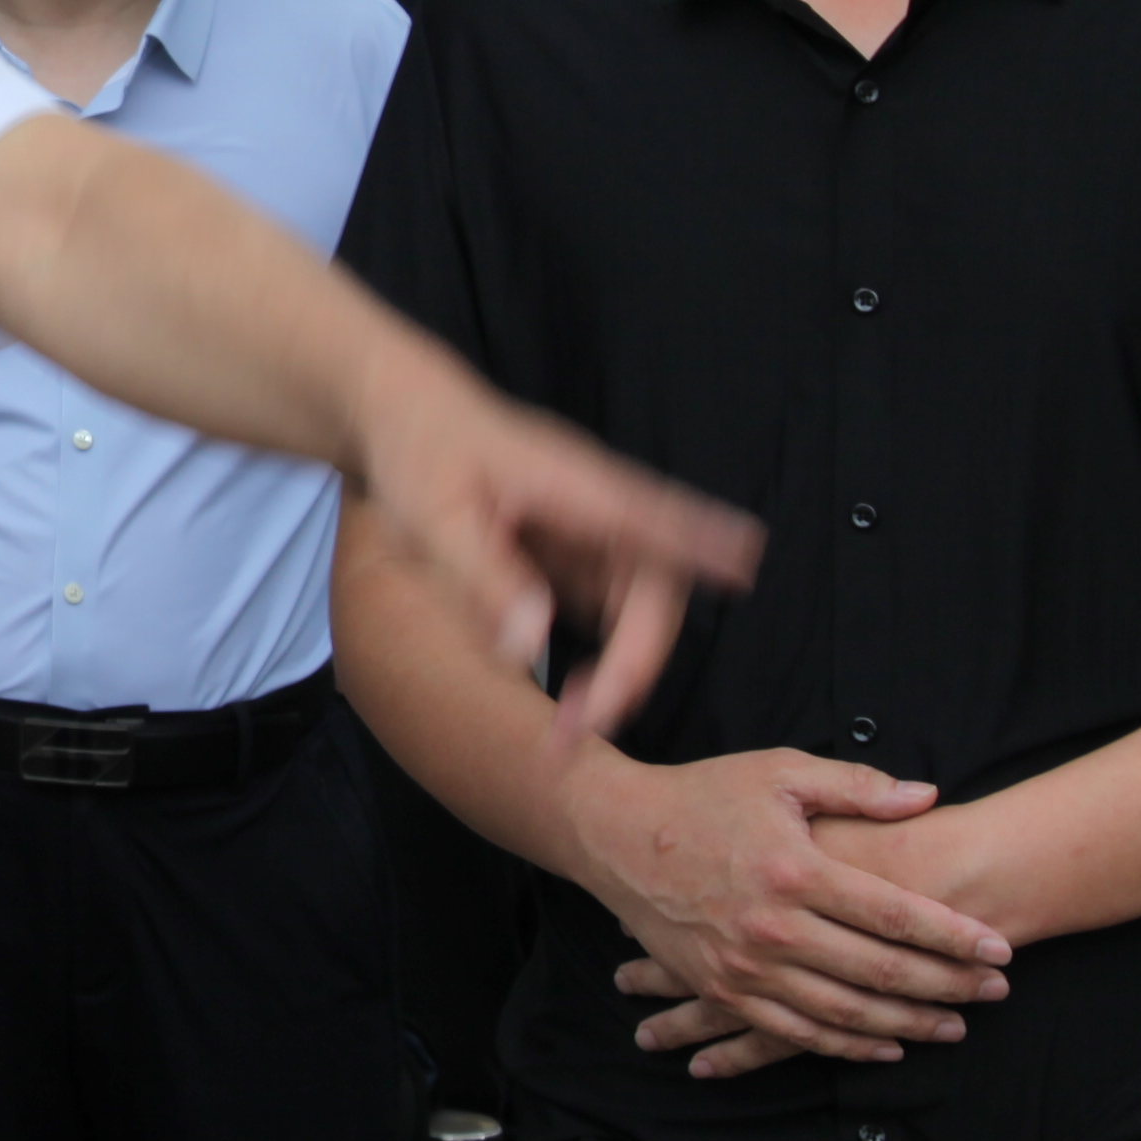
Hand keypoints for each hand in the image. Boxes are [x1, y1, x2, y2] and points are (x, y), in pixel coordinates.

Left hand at [357, 353, 760, 735]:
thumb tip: (528, 646)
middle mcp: (594, 509)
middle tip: (595, 718)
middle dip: (637, 658)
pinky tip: (575, 699)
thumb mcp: (434, 519)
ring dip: (620, 665)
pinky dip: (595, 655)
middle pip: (651, 588)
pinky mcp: (566, 555)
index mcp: (573, 487)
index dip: (702, 543)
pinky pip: (597, 609)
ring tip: (578, 725)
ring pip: (630, 607)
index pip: (653, 517)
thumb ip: (485, 581)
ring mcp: (584, 533)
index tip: (743, 566)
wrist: (397, 415)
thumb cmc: (419, 450)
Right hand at [557, 749, 1011, 1069]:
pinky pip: (794, 1032)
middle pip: (880, 971)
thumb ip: (856, 786)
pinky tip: (885, 1046)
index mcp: (796, 869)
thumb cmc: (701, 797)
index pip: (895, 914)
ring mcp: (746, 966)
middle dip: (948, 985)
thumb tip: (925, 796)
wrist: (616, 834)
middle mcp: (774, 926)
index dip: (954, 935)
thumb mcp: (779, 772)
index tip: (998, 948)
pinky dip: (845, 1045)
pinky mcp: (722, 987)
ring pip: (844, 1012)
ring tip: (955, 1026)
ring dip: (907, 1024)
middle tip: (996, 992)